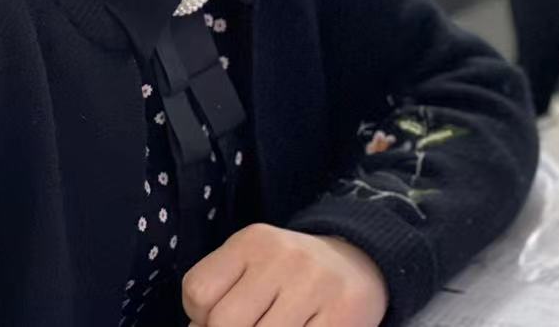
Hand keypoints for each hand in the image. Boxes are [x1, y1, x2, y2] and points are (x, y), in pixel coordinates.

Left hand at [182, 225, 387, 326]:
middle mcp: (285, 256)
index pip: (198, 291)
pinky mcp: (342, 314)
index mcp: (254, 241)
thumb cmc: (289, 277)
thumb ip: (218, 298)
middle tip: (253, 326)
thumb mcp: (251, 268)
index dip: (202, 319)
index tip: (223, 317)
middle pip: (224, 323)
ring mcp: (316, 285)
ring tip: (277, 325)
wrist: (359, 265)